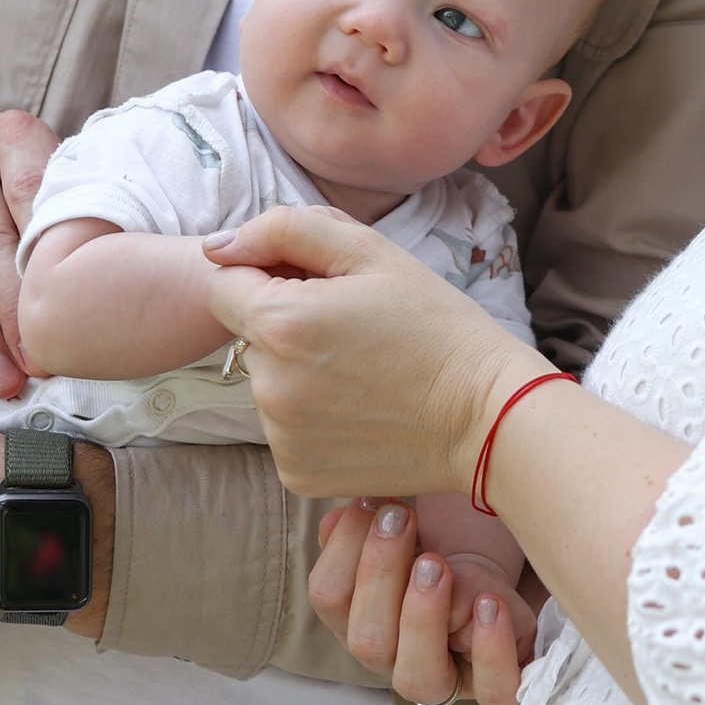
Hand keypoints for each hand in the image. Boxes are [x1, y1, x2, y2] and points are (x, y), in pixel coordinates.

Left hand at [201, 206, 528, 500]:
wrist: (487, 415)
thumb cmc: (435, 325)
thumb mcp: (370, 252)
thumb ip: (287, 230)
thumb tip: (217, 247)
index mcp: (280, 323)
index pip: (224, 286)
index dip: (268, 278)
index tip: (318, 289)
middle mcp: (268, 387)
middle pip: (246, 337)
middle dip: (284, 326)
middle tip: (352, 332)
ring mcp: (281, 437)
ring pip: (265, 384)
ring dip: (297, 373)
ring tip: (362, 373)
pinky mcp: (297, 475)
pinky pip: (284, 430)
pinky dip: (311, 418)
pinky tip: (360, 410)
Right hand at [310, 500, 528, 704]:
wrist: (497, 591)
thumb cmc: (442, 561)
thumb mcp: (405, 537)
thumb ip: (365, 528)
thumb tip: (338, 518)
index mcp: (360, 623)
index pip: (329, 597)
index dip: (345, 547)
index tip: (372, 499)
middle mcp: (395, 661)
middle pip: (367, 641)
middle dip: (379, 574)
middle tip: (400, 518)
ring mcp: (446, 682)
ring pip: (418, 678)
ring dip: (421, 617)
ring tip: (436, 564)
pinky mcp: (497, 686)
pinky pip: (493, 690)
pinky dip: (491, 649)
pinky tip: (490, 604)